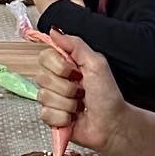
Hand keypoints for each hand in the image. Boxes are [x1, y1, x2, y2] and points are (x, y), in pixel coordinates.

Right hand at [39, 32, 154, 155]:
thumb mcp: (96, 63)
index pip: (44, 57)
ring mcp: (52, 99)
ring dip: (67, 104)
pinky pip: (45, 114)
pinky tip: (73, 117)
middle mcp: (56, 80)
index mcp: (65, 64)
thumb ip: (75, 44)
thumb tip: (54, 30)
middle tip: (81, 91)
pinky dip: (63, 117)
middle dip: (66, 87)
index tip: (75, 72)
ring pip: (44, 97)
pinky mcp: (51, 117)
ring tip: (79, 105)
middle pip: (42, 78)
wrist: (112, 124)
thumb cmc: (108, 96)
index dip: (59, 67)